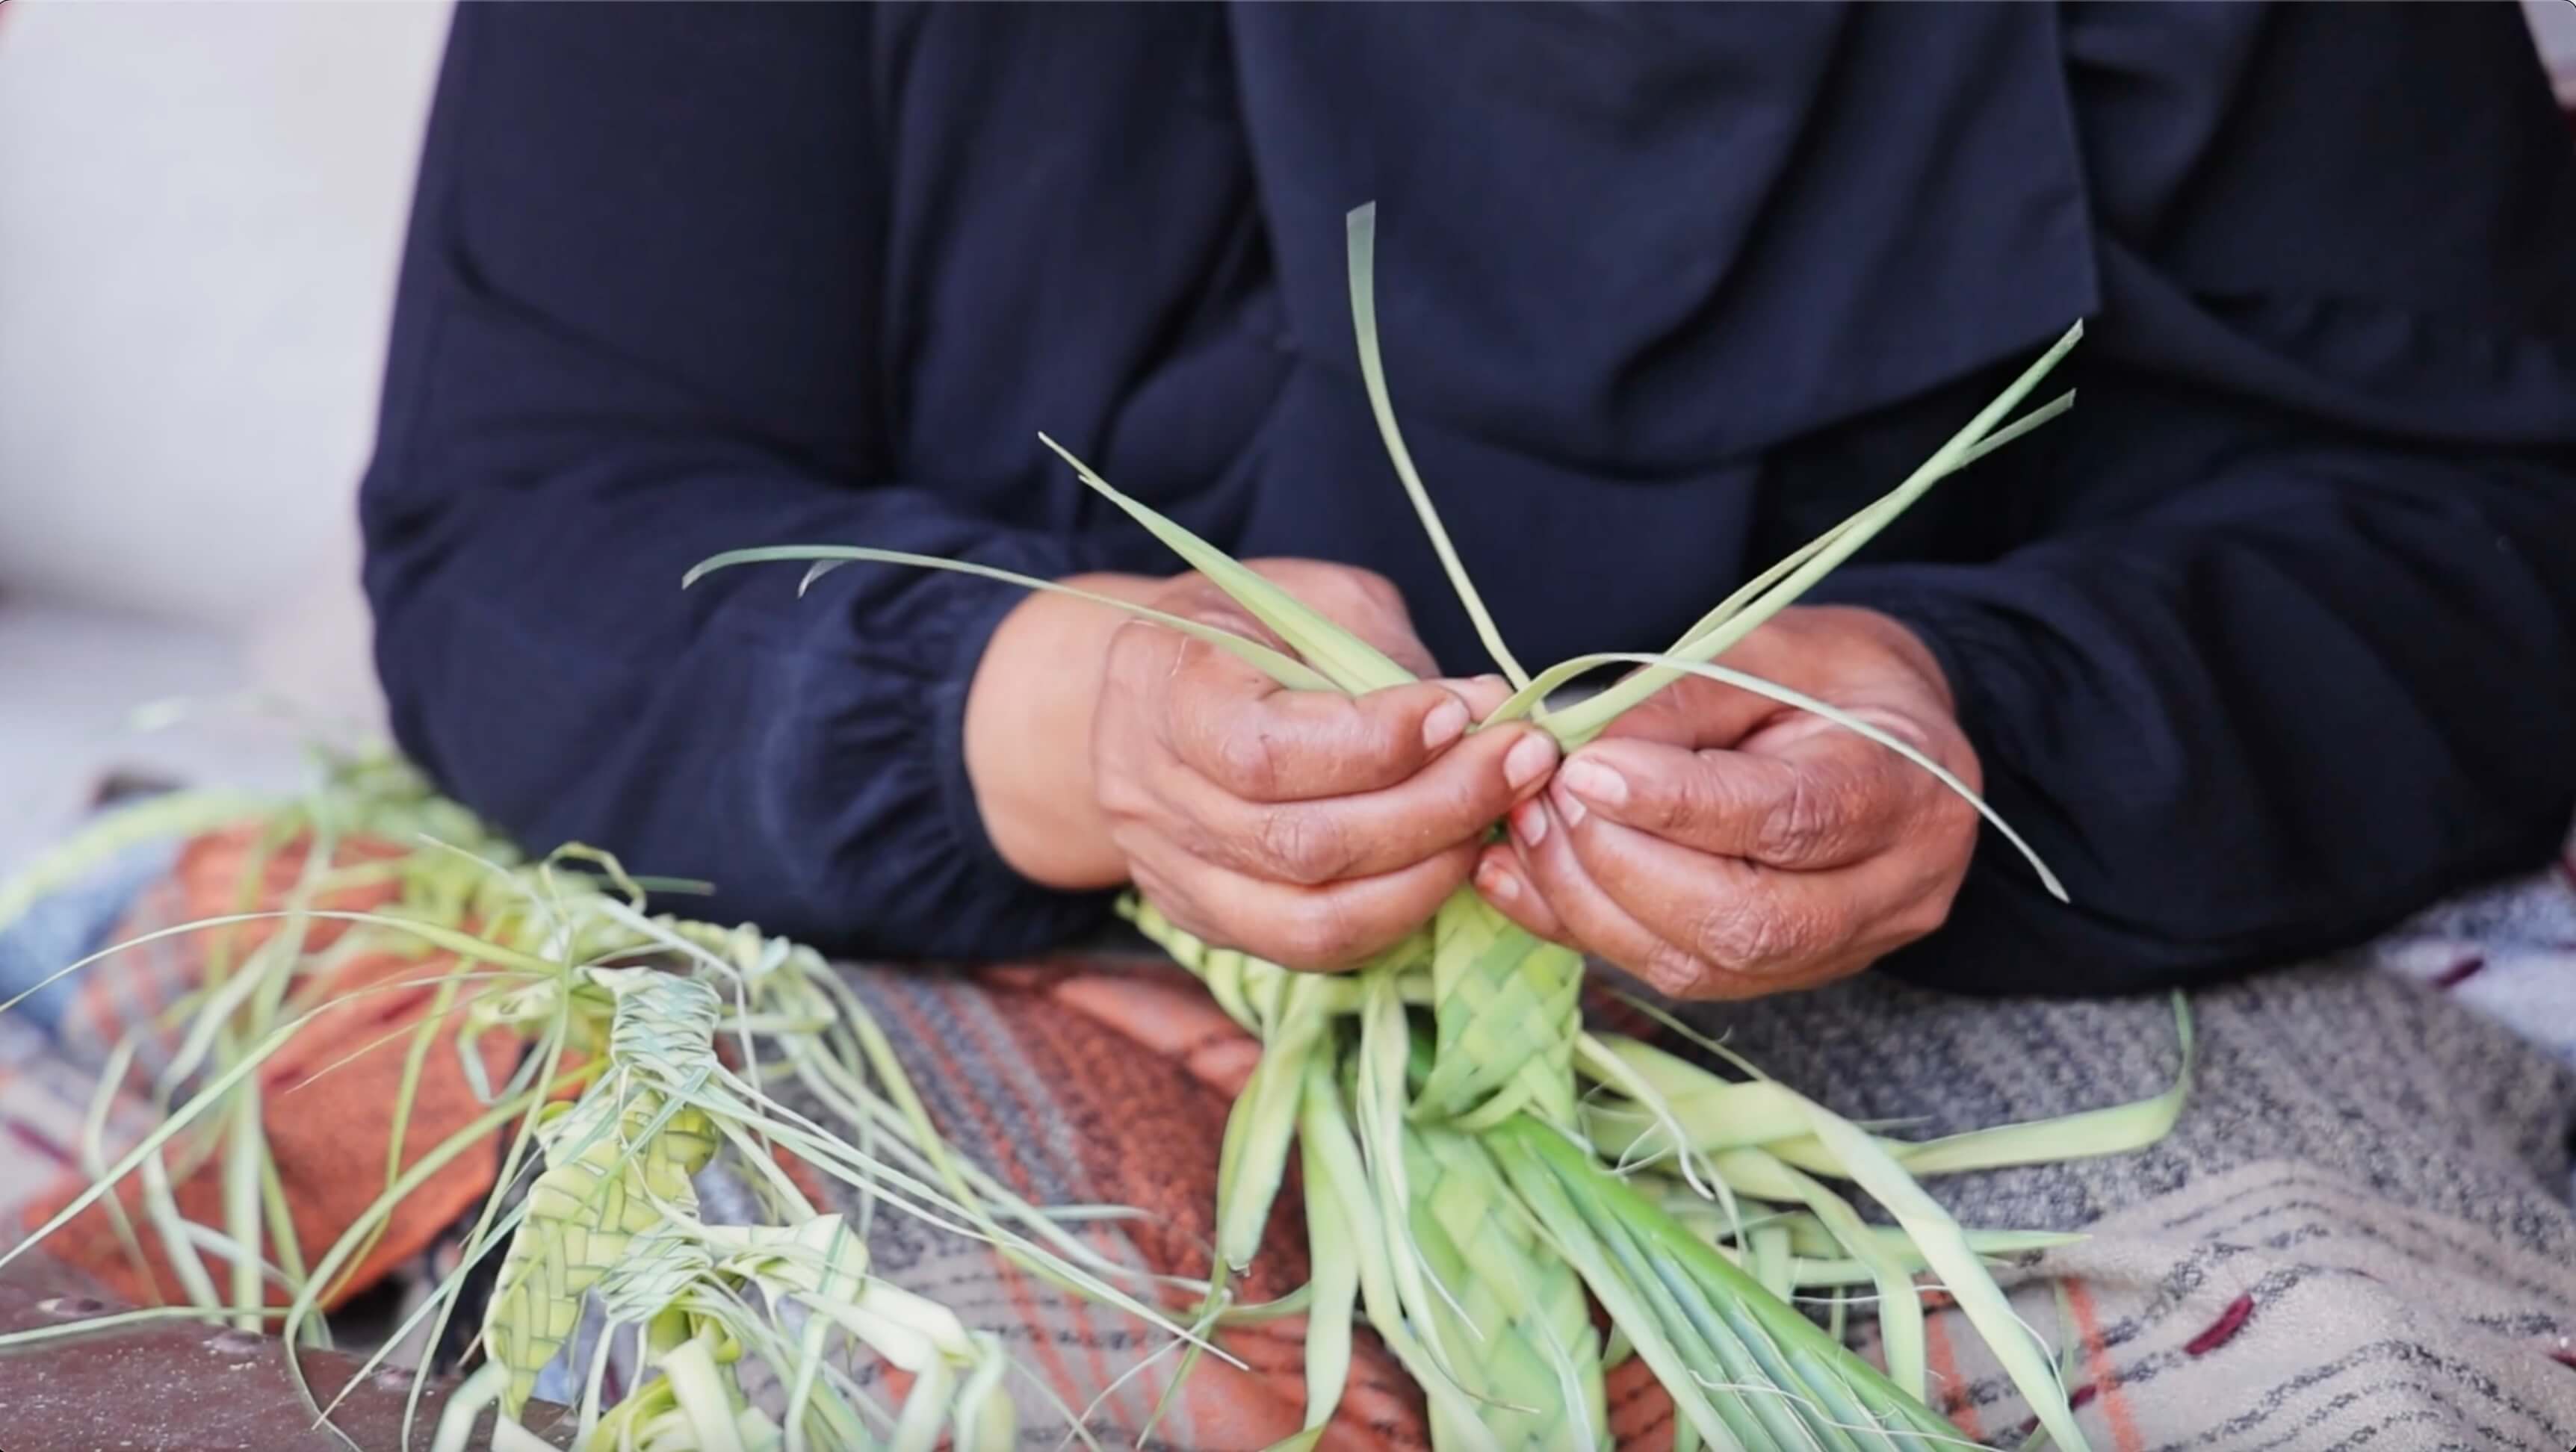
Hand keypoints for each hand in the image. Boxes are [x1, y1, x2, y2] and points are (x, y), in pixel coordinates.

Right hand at [966, 559, 1557, 969]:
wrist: (1148, 693)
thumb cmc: (1243, 629)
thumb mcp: (1308, 600)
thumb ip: (1388, 657)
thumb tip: (1492, 712)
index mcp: (1164, 692)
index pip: (1266, 753)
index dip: (1376, 744)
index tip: (1461, 710)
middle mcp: (1153, 799)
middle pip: (1303, 843)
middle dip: (1436, 807)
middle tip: (1524, 761)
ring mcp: (1176, 875)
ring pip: (1313, 917)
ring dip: (1429, 871)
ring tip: (1502, 814)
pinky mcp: (1211, 922)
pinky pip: (1313, 947)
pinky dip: (1397, 912)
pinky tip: (1451, 860)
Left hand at [1475, 605, 1976, 998]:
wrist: (1888, 738)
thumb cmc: (1828, 680)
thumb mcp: (1768, 649)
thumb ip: (1681, 698)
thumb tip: (1581, 749)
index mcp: (1906, 789)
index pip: (1789, 818)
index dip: (1676, 803)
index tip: (1585, 770)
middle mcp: (1891, 891)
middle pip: (1746, 920)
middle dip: (1623, 866)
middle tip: (1546, 801)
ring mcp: (1841, 950)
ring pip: (1703, 967)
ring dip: (1593, 904)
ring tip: (1527, 830)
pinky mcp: (1783, 977)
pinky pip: (1674, 975)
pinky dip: (1588, 930)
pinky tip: (1526, 880)